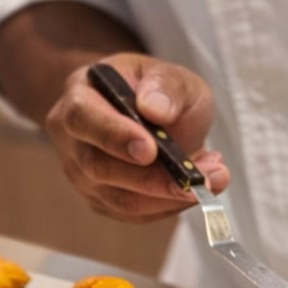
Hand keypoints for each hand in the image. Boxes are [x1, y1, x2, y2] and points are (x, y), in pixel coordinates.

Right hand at [43, 52, 228, 222]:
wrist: (157, 112)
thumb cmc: (158, 89)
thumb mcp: (172, 74)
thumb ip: (165, 85)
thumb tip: (155, 109)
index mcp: (80, 93)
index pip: (83, 118)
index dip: (114, 136)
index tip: (151, 150)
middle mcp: (72, 137)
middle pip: (98, 167)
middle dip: (152, 178)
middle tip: (199, 177)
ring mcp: (82, 173)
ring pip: (118, 199)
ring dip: (169, 196)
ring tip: (214, 179)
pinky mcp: (101, 199)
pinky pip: (133, 213)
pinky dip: (169, 205)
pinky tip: (197, 188)